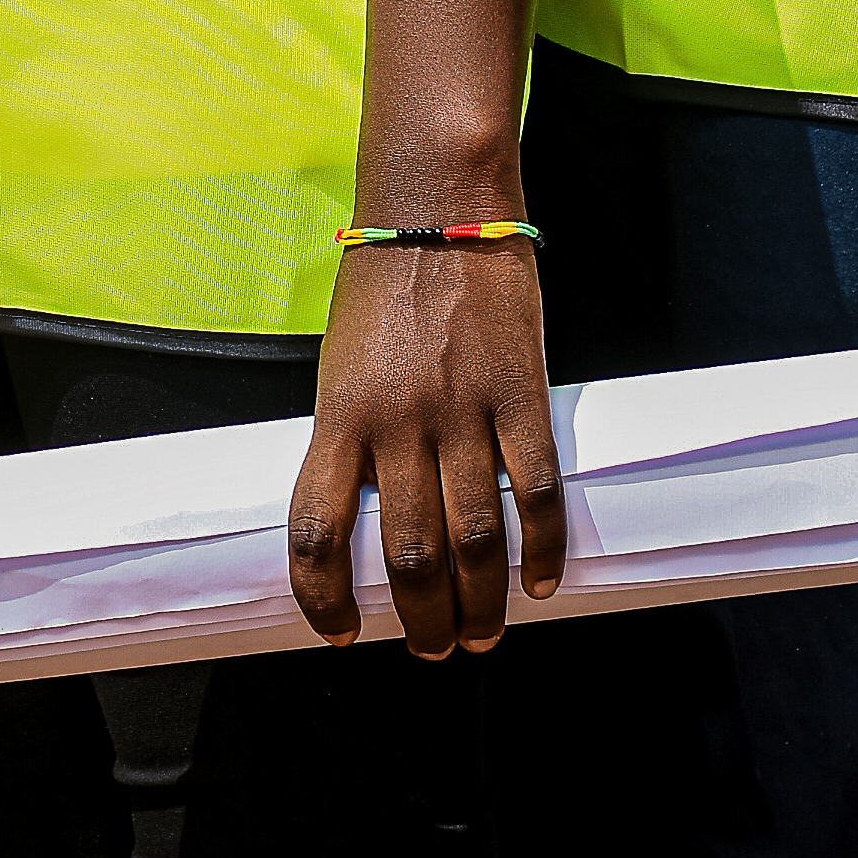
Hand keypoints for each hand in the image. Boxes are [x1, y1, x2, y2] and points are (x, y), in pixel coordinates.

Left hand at [287, 236, 563, 658]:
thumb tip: (370, 520)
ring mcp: (461, 410)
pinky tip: (538, 581)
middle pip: (409, 555)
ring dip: (481, 602)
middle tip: (436, 647)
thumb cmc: (382, 290)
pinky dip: (541, 548)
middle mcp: (396, 422)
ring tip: (484, 634)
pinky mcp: (519, 394)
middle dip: (423, 621)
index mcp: (339, 415)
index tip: (339, 632)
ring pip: (474, 539)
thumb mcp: (341, 367)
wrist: (438, 210)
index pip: (315, 531)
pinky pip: (536, 490)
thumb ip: (352, 439)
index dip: (323, 597)